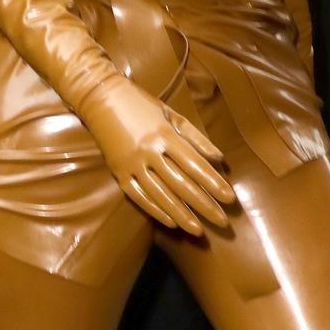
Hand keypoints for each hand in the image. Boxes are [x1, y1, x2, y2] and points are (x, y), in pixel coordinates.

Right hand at [81, 74, 236, 235]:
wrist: (99, 98)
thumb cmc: (141, 104)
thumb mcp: (172, 114)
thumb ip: (196, 137)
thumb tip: (220, 159)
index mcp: (165, 135)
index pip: (194, 165)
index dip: (213, 183)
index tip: (229, 198)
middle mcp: (149, 152)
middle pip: (181, 184)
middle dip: (203, 205)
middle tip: (221, 222)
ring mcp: (132, 164)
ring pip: (160, 195)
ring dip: (181, 215)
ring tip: (198, 230)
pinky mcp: (118, 173)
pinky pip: (138, 196)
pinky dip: (155, 210)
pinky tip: (171, 222)